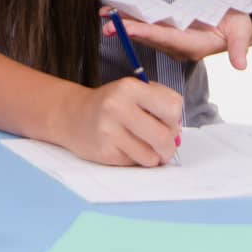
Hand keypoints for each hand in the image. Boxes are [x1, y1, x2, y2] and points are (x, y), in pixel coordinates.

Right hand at [56, 77, 183, 166]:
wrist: (74, 116)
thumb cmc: (112, 104)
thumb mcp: (134, 91)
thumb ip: (160, 103)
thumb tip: (178, 133)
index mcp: (130, 87)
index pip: (172, 107)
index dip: (174, 118)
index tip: (166, 120)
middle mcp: (118, 106)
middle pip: (164, 137)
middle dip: (168, 146)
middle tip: (162, 144)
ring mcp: (109, 131)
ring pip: (151, 157)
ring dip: (152, 156)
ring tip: (141, 145)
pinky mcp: (105, 152)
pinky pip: (135, 164)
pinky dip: (136, 160)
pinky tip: (125, 148)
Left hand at [102, 7, 251, 71]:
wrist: (235, 25)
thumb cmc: (238, 25)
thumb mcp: (242, 32)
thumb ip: (239, 47)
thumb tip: (240, 65)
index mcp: (194, 45)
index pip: (167, 39)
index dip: (148, 33)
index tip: (129, 28)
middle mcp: (179, 45)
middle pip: (151, 37)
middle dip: (129, 31)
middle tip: (109, 25)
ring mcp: (173, 38)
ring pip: (146, 31)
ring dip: (125, 25)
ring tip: (105, 17)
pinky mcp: (170, 29)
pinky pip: (147, 24)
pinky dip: (131, 18)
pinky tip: (115, 13)